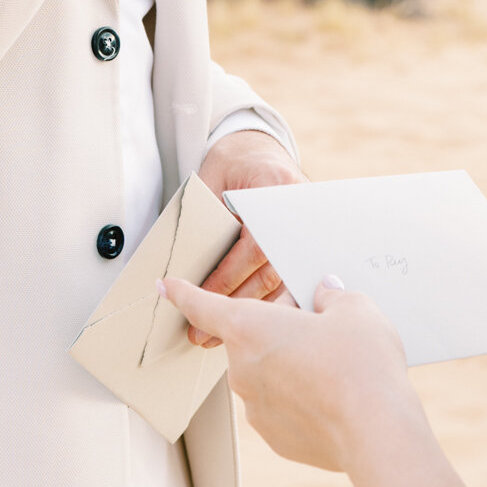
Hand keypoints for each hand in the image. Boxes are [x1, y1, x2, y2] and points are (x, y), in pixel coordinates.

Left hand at [159, 276, 411, 472]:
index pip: (203, 305)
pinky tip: (335, 400)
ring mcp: (256, 408)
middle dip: (277, 332)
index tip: (164, 286)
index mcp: (249, 327)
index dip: (183, 293)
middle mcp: (242, 369)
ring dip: (290, 369)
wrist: (377, 431)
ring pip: (268, 376)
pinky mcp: (276, 438)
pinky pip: (283, 409)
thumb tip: (325, 296)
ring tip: (335, 371)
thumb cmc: (360, 363)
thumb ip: (332, 296)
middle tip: (320, 331)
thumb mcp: (354, 309)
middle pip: (250, 340)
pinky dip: (302, 402)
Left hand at [192, 129, 306, 347]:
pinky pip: (283, 284)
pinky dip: (262, 307)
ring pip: (278, 285)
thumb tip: (181, 258)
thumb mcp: (210, 177)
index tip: (200, 301)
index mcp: (277, 189)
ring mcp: (304, 231)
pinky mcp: (301, 247)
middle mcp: (296, 214)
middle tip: (201, 334)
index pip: (253, 246)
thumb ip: (203, 213)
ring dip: (248, 316)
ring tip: (215, 337)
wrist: (259, 148)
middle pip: (269, 273)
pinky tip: (243, 327)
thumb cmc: (233, 161)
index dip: (228, 277)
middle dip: (233, 308)